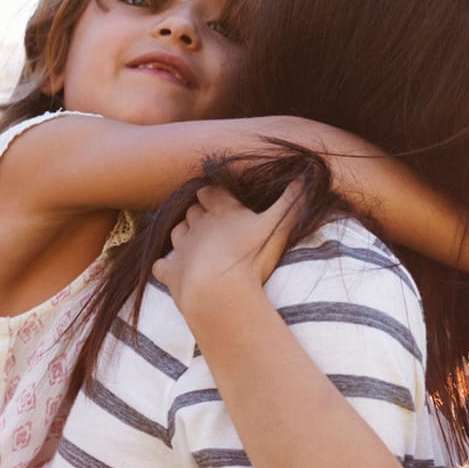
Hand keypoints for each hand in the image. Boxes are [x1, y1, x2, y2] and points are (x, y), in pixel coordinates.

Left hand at [153, 184, 301, 319]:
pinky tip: (174, 269)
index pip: (211, 192)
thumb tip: (306, 175)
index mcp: (222, 211)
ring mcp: (182, 249)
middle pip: (192, 211)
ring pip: (176, 232)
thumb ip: (292, 200)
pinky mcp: (171, 273)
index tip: (219, 197)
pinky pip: (161, 264)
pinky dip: (166, 265)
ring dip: (184, 234)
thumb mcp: (279, 225)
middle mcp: (198, 225)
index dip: (214, 194)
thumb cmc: (251, 256)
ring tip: (196, 243)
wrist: (219, 292)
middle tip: (212, 223)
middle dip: (199, 213)